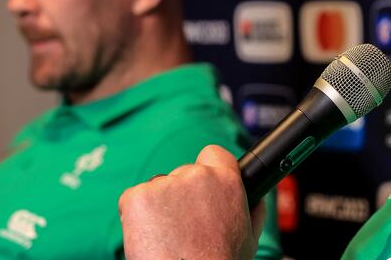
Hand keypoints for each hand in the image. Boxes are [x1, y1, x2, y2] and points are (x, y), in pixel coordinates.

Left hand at [119, 145, 263, 259]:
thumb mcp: (249, 236)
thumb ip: (253, 210)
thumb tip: (258, 200)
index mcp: (226, 180)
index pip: (213, 154)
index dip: (207, 168)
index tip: (201, 187)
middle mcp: (197, 175)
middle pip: (182, 173)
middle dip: (179, 195)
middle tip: (182, 226)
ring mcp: (165, 184)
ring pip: (157, 187)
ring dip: (158, 206)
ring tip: (166, 236)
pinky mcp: (138, 197)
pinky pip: (132, 200)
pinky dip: (135, 216)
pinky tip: (150, 236)